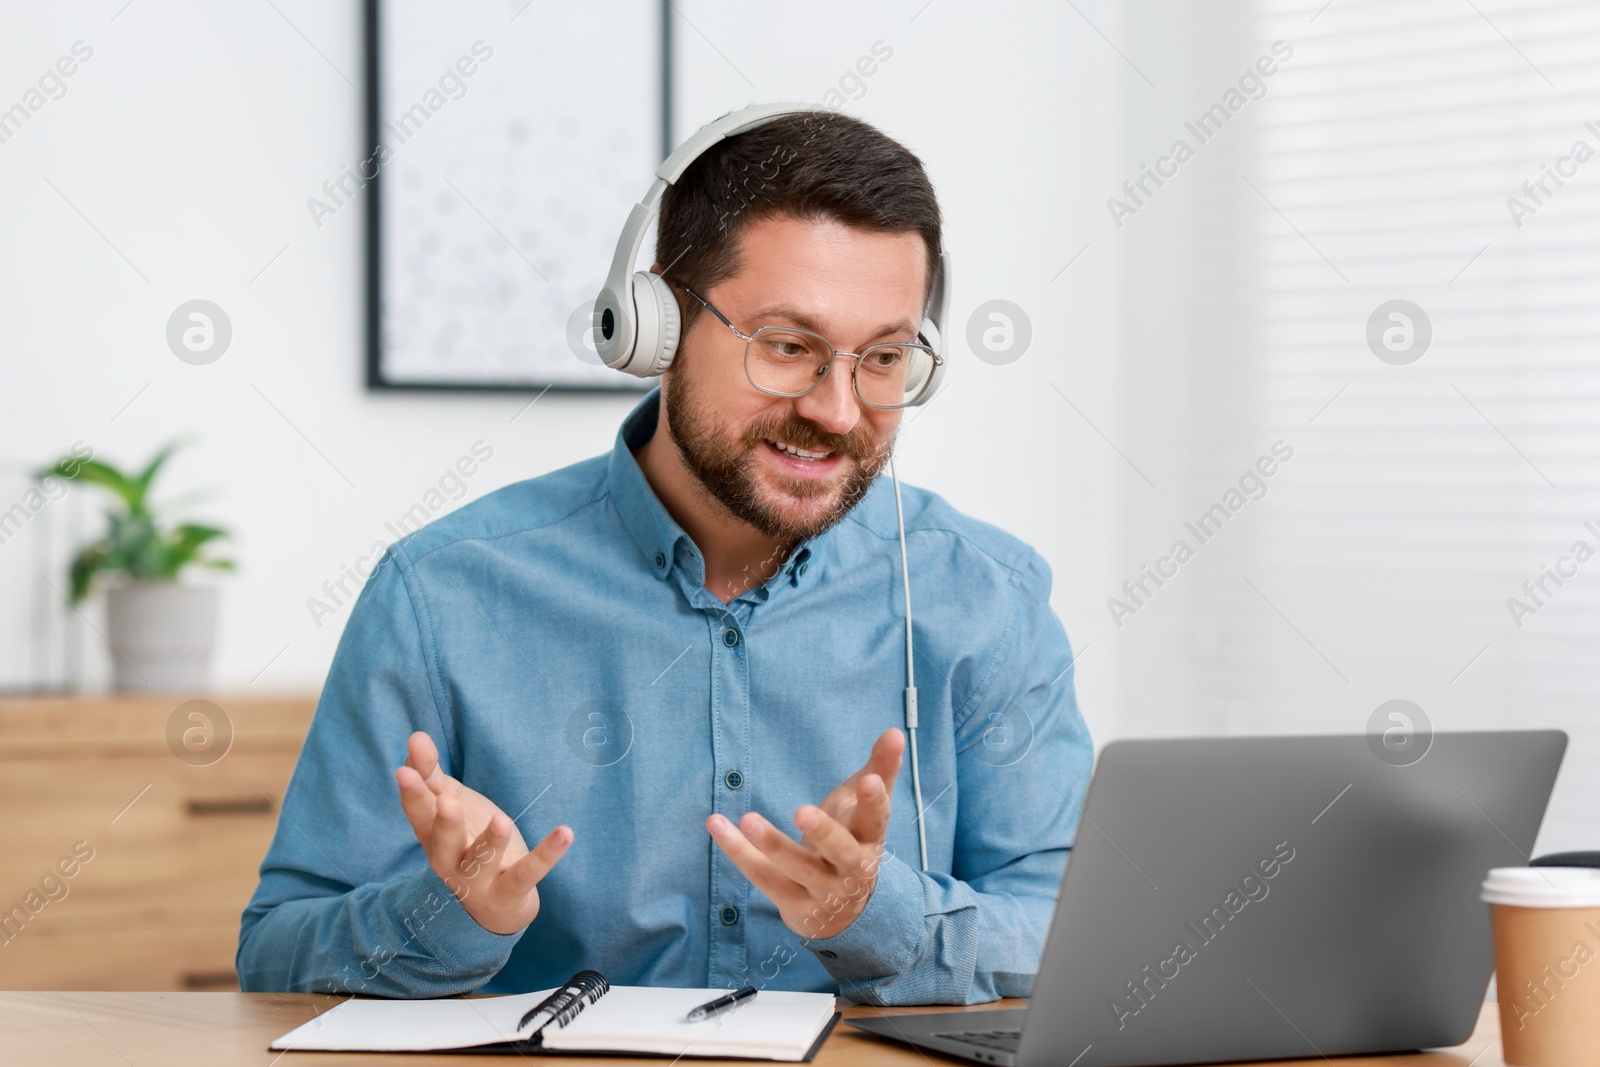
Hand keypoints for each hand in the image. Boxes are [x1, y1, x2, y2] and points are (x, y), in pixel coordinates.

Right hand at [395, 731, 571, 934]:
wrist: (492, 908)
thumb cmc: (465, 844)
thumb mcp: (449, 808)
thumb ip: (432, 775)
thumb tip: (415, 737)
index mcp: (432, 837)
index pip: (419, 812)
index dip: (412, 791)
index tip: (405, 768)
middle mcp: (450, 860)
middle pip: (443, 841)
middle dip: (445, 822)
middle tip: (447, 801)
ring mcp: (480, 879)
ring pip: (482, 861)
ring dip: (491, 842)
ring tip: (502, 820)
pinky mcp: (510, 890)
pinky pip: (528, 873)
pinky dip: (546, 855)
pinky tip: (565, 832)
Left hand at [707, 728, 903, 939]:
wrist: (845, 912)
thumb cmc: (852, 842)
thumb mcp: (865, 809)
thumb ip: (881, 769)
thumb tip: (895, 732)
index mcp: (870, 840)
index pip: (877, 820)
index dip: (874, 801)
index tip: (870, 780)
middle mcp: (851, 870)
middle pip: (839, 852)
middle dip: (823, 832)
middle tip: (802, 811)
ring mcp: (823, 891)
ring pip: (796, 868)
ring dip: (771, 844)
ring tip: (748, 819)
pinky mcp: (794, 905)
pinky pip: (762, 876)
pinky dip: (738, 851)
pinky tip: (717, 825)